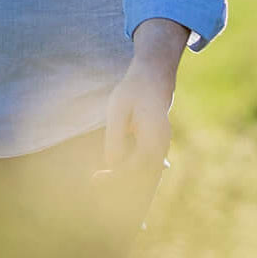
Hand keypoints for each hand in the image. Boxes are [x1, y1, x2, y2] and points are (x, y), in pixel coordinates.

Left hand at [102, 21, 184, 172]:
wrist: (154, 76)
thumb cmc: (133, 90)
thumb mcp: (118, 109)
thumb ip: (115, 136)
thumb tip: (112, 163)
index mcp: (154, 136)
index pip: (136, 167)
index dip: (116, 176)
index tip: (96, 177)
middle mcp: (162, 144)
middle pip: (143, 176)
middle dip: (120, 181)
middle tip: (94, 180)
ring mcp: (163, 146)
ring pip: (146, 173)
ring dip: (125, 177)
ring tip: (100, 178)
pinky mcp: (157, 145)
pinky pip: (146, 165)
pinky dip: (131, 170)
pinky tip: (112, 171)